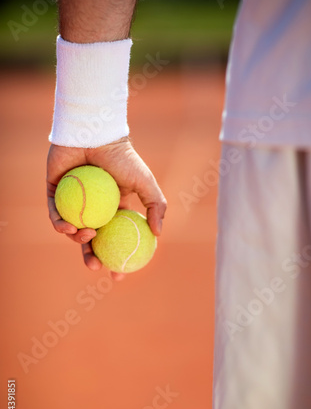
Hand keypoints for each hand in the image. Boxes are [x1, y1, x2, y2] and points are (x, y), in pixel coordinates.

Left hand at [47, 137, 166, 279]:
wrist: (97, 134)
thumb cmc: (123, 158)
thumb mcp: (147, 184)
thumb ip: (156, 207)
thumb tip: (158, 235)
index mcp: (113, 210)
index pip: (115, 238)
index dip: (117, 258)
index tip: (119, 274)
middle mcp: (93, 208)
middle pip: (91, 240)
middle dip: (92, 258)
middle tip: (96, 266)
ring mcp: (73, 202)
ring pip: (73, 230)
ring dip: (77, 240)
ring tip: (86, 235)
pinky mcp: (55, 194)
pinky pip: (55, 214)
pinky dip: (60, 224)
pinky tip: (68, 228)